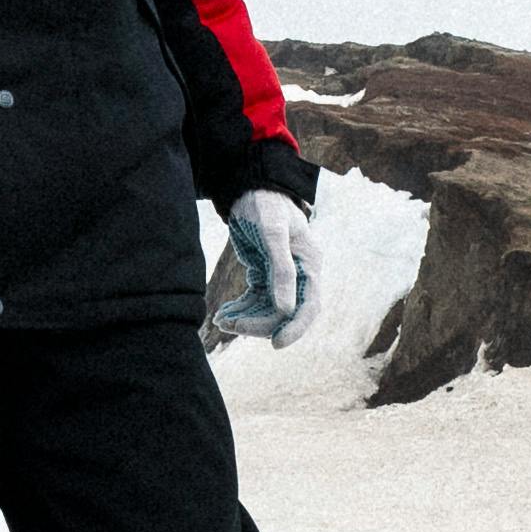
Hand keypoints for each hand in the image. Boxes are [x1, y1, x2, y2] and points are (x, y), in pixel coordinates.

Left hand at [202, 185, 319, 350]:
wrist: (249, 187)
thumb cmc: (264, 204)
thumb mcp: (271, 232)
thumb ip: (281, 270)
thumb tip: (287, 309)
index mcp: (309, 263)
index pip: (309, 305)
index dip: (296, 328)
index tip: (275, 345)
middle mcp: (300, 272)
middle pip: (285, 313)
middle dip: (258, 323)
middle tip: (229, 325)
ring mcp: (282, 276)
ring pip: (268, 310)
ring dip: (245, 319)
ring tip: (220, 319)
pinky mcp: (266, 275)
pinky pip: (256, 301)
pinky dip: (241, 310)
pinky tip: (222, 314)